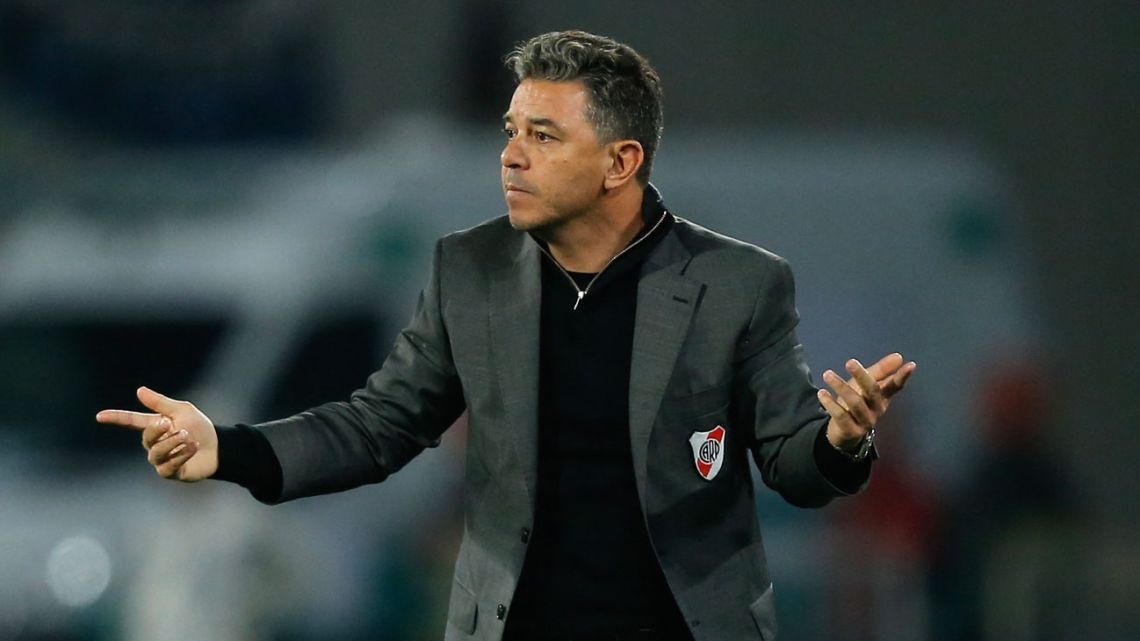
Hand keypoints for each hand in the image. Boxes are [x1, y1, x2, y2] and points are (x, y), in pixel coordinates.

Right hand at [96, 387, 218, 481]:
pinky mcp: (171, 472)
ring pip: (156, 453)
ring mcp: (161, 460)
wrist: (218, 447)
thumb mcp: (182, 411)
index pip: (131, 421)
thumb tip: (139, 390)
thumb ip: (160, 403)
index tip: (99, 416)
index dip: (116, 418)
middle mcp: (154, 444)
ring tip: (187, 435)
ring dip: (172, 442)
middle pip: (146, 437)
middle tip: (171, 424)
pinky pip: (169, 465)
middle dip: (157, 430)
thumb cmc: (199, 427)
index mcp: (155, 427)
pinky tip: (193, 447)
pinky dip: (182, 454)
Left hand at [818, 352, 915, 452]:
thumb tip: (898, 356)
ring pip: (855, 403)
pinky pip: (841, 416)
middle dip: (862, 376)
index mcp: (883, 397)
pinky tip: (822, 393)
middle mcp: (877, 409)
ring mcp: (865, 421)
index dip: (902, 377)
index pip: (895, 386)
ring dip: (841, 387)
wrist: (844, 432)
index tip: (910, 365)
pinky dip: (831, 404)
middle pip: (873, 391)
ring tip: (827, 374)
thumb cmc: (857, 402)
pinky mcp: (851, 430)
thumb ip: (880, 370)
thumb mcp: (865, 385)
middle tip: (850, 362)